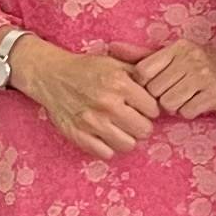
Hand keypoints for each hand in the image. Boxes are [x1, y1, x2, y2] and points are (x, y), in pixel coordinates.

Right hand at [11, 37, 158, 159]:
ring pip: (128, 145)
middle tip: (133, 119)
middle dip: (142, 125)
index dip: (150, 109)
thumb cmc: (88, 69)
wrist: (51, 76)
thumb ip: (141, 72)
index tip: (142, 107)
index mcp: (120, 84)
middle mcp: (107, 104)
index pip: (154, 110)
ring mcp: (92, 122)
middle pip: (144, 131)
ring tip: (120, 128)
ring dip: (127, 138)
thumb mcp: (116, 62)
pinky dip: (108, 147)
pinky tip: (105, 135)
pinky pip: (106, 153)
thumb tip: (164, 85)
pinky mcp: (78, 135)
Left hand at [132, 41, 215, 119]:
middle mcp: (191, 58)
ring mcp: (205, 76)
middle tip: (177, 93)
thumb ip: (142, 55)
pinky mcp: (215, 93)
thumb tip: (111, 47)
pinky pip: (187, 112)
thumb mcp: (174, 56)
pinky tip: (199, 104)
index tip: (159, 85)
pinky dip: (190, 112)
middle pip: (155, 91)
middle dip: (162, 98)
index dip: (147, 85)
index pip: (143, 72)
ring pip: (170, 104)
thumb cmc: (204, 68)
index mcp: (178, 48)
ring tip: (188, 98)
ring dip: (176, 107)